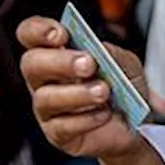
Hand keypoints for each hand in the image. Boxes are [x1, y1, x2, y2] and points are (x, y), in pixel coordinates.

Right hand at [17, 16, 146, 160]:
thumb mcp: (127, 67)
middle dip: (60, 61)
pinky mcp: (57, 134)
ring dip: (77, 93)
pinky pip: (62, 126)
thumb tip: (102, 49)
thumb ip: (115, 55)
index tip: (61, 33)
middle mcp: (44, 79)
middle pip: (31, 64)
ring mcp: (47, 108)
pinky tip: (105, 114)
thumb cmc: (123, 91)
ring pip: (45, 98)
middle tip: (89, 64)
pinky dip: (86, 119)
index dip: (39, 30)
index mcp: (55, 53)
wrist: (134, 128)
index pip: (30, 34)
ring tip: (104, 92)